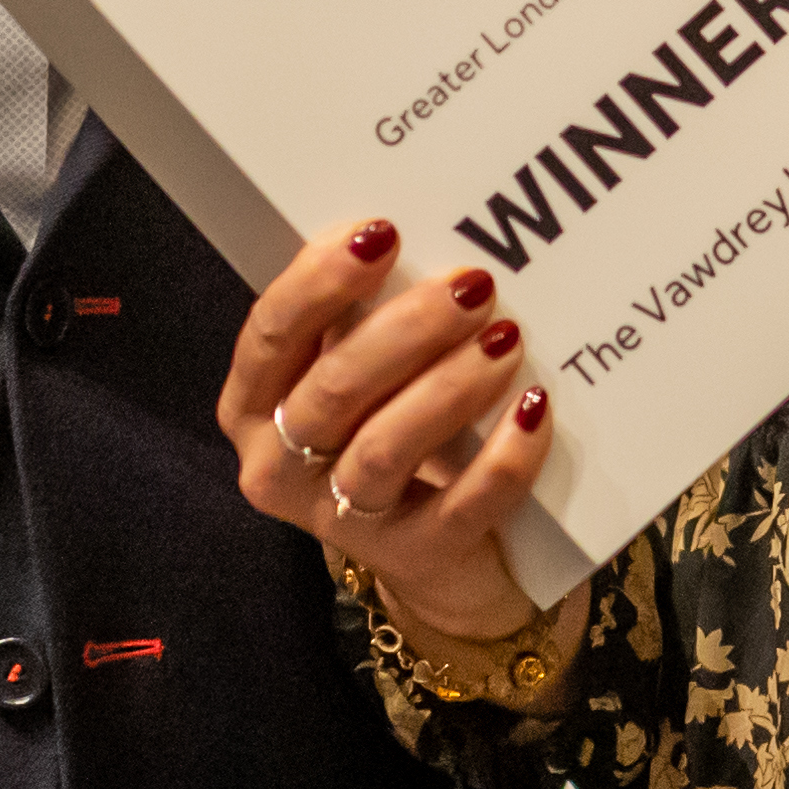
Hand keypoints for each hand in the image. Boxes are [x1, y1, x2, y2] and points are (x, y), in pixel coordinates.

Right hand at [214, 217, 575, 651]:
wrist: (434, 552)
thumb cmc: (385, 426)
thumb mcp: (358, 371)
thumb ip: (358, 313)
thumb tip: (391, 231)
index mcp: (253, 405)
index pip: (269, 335)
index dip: (319, 282)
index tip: (382, 233)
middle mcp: (279, 467)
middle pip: (332, 391)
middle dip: (404, 330)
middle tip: (474, 284)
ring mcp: (341, 522)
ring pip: (386, 449)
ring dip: (450, 386)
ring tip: (506, 338)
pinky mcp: (413, 557)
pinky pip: (460, 507)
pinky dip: (502, 456)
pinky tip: (535, 409)